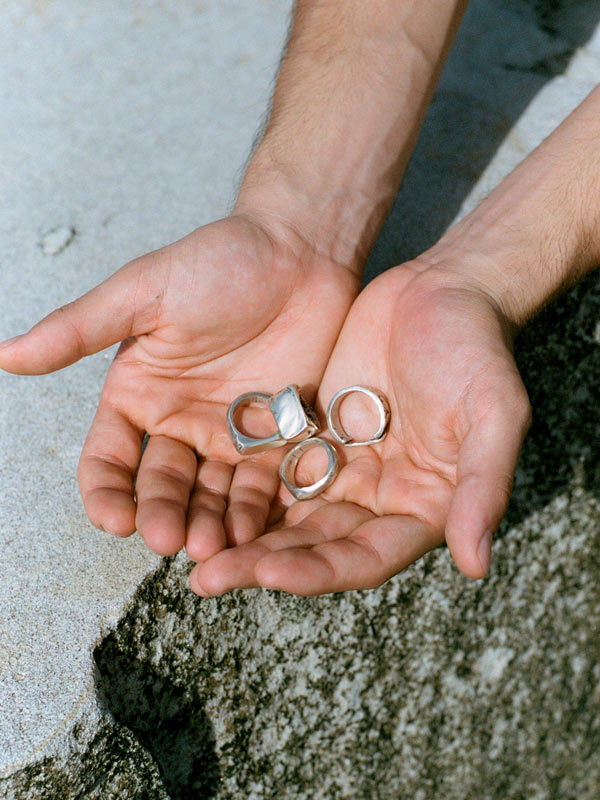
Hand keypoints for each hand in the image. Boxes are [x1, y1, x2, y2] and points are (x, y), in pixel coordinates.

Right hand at [0, 214, 357, 558]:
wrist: (300, 251)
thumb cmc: (220, 261)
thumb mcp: (144, 292)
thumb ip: (80, 330)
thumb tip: (5, 355)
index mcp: (138, 394)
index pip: (109, 459)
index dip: (107, 492)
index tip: (115, 518)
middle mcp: (179, 422)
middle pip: (162, 486)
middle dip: (164, 516)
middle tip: (173, 541)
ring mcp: (230, 433)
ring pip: (212, 494)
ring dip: (210, 524)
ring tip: (215, 546)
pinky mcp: (279, 436)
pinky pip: (264, 483)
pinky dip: (258, 509)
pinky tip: (256, 529)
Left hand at [191, 261, 530, 595]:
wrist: (441, 290)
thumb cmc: (477, 351)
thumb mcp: (492, 413)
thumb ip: (483, 486)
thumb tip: (476, 565)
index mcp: (420, 508)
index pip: (364, 557)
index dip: (318, 570)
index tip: (267, 570)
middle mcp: (378, 499)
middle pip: (314, 546)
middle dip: (261, 562)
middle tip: (205, 576)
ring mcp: (343, 468)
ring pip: (285, 513)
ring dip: (241, 533)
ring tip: (187, 547)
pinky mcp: (314, 434)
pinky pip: (271, 468)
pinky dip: (238, 484)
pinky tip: (197, 492)